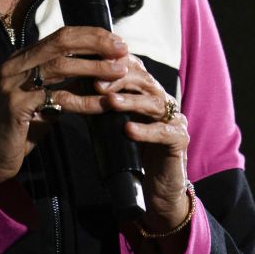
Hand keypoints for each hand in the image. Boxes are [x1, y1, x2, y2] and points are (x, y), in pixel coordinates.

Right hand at [0, 26, 129, 191]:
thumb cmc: (19, 130)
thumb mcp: (42, 100)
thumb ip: (62, 84)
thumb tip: (96, 71)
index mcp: (21, 59)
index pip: (60, 36)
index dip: (91, 36)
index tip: (116, 41)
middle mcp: (14, 65)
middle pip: (61, 42)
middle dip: (95, 43)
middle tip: (122, 50)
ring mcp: (12, 84)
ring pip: (60, 65)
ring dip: (94, 67)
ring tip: (120, 72)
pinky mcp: (16, 106)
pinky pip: (58, 98)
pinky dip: (85, 100)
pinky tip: (104, 104)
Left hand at [95, 55, 190, 233]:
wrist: (158, 188)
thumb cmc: (133, 155)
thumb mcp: (115, 127)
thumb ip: (103, 108)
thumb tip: (74, 91)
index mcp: (148, 94)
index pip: (134, 71)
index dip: (115, 65)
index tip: (93, 64)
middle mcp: (163, 102)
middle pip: (145, 81)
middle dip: (120, 80)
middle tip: (97, 83)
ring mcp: (174, 119)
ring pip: (154, 103)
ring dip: (131, 101)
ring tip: (110, 102)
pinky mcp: (179, 140)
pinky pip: (164, 132)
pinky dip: (146, 130)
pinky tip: (128, 129)